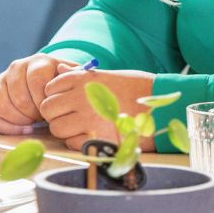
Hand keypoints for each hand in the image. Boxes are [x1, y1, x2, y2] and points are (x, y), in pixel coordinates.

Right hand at [0, 54, 76, 133]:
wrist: (51, 82)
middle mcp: (18, 67)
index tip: (54, 111)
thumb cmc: (66, 84)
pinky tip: (23, 129)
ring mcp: (2, 80)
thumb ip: (74, 77)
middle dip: (33, 113)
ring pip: (1, 105)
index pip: (36, 82)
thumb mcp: (75, 79)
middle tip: (44, 120)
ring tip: (34, 124)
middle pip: (19, 96)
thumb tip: (65, 71)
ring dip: (19, 120)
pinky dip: (6, 126)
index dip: (44, 101)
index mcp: (39, 61)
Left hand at [40, 68, 154, 151]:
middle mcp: (81, 97)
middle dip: (57, 115)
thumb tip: (60, 69)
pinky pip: (71, 143)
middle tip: (74, 117)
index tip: (69, 101)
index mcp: (84, 79)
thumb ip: (81, 75)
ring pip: (57, 128)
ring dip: (67, 130)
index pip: (50, 88)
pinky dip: (80, 142)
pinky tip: (94, 135)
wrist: (165, 105)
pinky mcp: (95, 137)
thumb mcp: (110, 75)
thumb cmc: (138, 89)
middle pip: (48, 109)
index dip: (57, 96)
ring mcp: (87, 118)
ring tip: (85, 127)